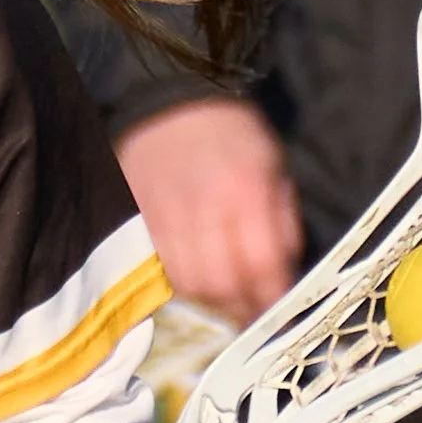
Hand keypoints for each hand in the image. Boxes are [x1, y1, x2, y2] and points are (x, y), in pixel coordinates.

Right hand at [114, 97, 300, 326]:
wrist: (172, 105)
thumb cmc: (234, 137)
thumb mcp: (275, 170)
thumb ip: (282, 224)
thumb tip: (283, 275)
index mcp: (244, 190)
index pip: (259, 263)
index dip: (271, 298)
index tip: (281, 316)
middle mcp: (202, 207)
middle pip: (218, 282)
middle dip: (239, 307)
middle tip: (252, 315)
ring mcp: (164, 216)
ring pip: (186, 281)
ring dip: (209, 301)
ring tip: (225, 299)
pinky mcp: (138, 221)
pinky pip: (160, 267)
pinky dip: (181, 283)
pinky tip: (195, 278)